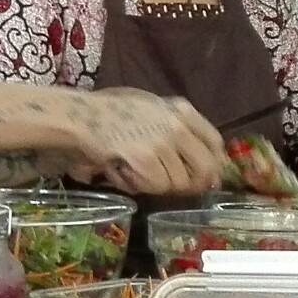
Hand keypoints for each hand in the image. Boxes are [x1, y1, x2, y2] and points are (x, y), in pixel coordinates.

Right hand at [71, 90, 224, 195]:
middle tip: (179, 188)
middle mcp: (178, 124)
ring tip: (139, 173)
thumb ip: (177, 128)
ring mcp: (163, 142)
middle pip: (206, 167)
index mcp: (182, 109)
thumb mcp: (152, 108)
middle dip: (195, 183)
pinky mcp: (147, 159)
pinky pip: (157, 185)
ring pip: (179, 181)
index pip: (215, 142)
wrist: (82, 116)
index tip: (207, 176)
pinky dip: (143, 186)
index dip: (214, 164)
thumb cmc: (111, 111)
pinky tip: (126, 172)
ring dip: (161, 185)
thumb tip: (204, 164)